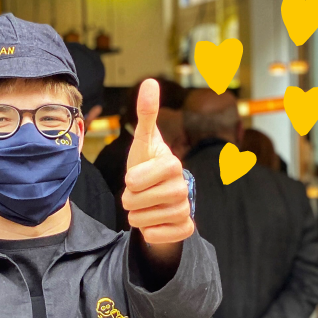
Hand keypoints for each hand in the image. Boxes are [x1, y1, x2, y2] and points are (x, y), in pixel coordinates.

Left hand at [122, 79, 193, 244]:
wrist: (157, 196)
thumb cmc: (147, 167)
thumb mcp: (142, 142)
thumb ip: (146, 114)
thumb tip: (150, 82)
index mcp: (173, 165)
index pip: (139, 179)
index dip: (131, 181)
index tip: (133, 179)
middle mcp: (184, 186)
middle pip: (143, 202)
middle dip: (130, 201)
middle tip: (134, 196)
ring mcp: (187, 208)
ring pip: (149, 220)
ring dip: (137, 217)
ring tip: (141, 209)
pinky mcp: (186, 228)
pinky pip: (162, 236)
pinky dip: (151, 232)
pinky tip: (152, 223)